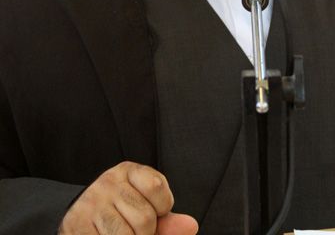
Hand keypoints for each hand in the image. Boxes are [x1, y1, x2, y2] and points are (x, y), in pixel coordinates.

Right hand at [59, 161, 197, 233]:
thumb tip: (192, 226)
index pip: (157, 187)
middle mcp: (107, 182)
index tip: (154, 211)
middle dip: (146, 234)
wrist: (79, 219)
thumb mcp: (145, 209)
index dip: (161, 207)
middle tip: (134, 230)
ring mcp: (90, 203)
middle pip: (145, 219)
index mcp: (127, 171)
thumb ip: (167, 220)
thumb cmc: (121, 214)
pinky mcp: (76, 225)